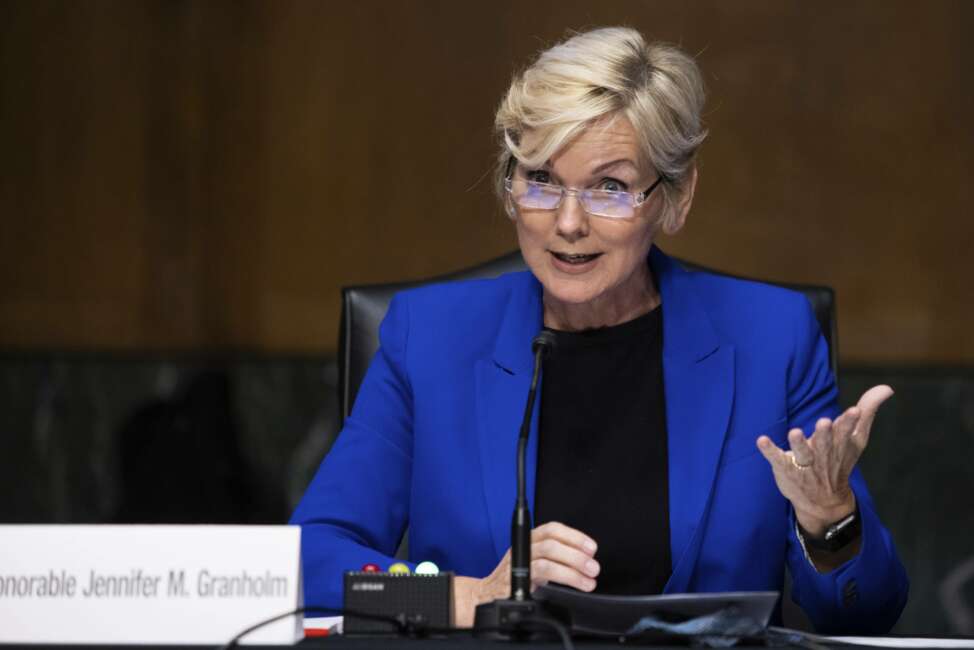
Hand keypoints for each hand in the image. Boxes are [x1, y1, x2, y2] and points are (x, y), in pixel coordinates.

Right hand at [453, 521, 598, 626]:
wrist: (488, 594)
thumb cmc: (514, 578)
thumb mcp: (535, 562)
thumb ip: (556, 557)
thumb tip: (585, 561)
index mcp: (530, 539)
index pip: (553, 528)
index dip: (574, 536)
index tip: (592, 548)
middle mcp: (523, 546)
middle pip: (552, 542)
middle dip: (576, 554)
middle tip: (593, 568)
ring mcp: (518, 561)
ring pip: (547, 556)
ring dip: (571, 569)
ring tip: (588, 581)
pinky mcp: (515, 577)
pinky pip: (539, 572)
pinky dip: (559, 578)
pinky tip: (570, 588)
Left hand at [757, 385, 893, 535]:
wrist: (825, 502)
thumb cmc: (840, 461)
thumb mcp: (856, 438)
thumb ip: (867, 411)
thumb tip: (887, 388)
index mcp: (841, 445)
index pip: (846, 432)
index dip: (850, 422)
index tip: (855, 411)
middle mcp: (824, 455)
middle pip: (825, 443)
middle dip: (825, 434)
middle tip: (825, 421)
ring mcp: (805, 464)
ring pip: (803, 454)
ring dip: (799, 443)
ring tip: (794, 432)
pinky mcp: (786, 469)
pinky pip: (777, 459)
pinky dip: (770, 451)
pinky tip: (761, 440)